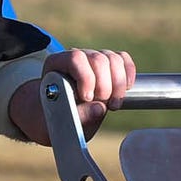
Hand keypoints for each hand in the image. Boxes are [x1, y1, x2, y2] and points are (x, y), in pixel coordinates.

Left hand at [7, 48, 135, 144]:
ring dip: (119, 84)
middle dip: (105, 84)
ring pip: (113, 59)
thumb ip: (77, 116)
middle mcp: (76, 58)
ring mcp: (93, 59)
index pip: (75, 58)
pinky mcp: (108, 65)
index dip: (86, 77)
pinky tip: (125, 90)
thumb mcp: (58, 122)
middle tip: (104, 105)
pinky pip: (123, 59)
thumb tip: (99, 108)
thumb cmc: (52, 118)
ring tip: (113, 105)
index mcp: (56, 64)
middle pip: (98, 58)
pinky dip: (128, 74)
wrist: (58, 117)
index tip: (88, 99)